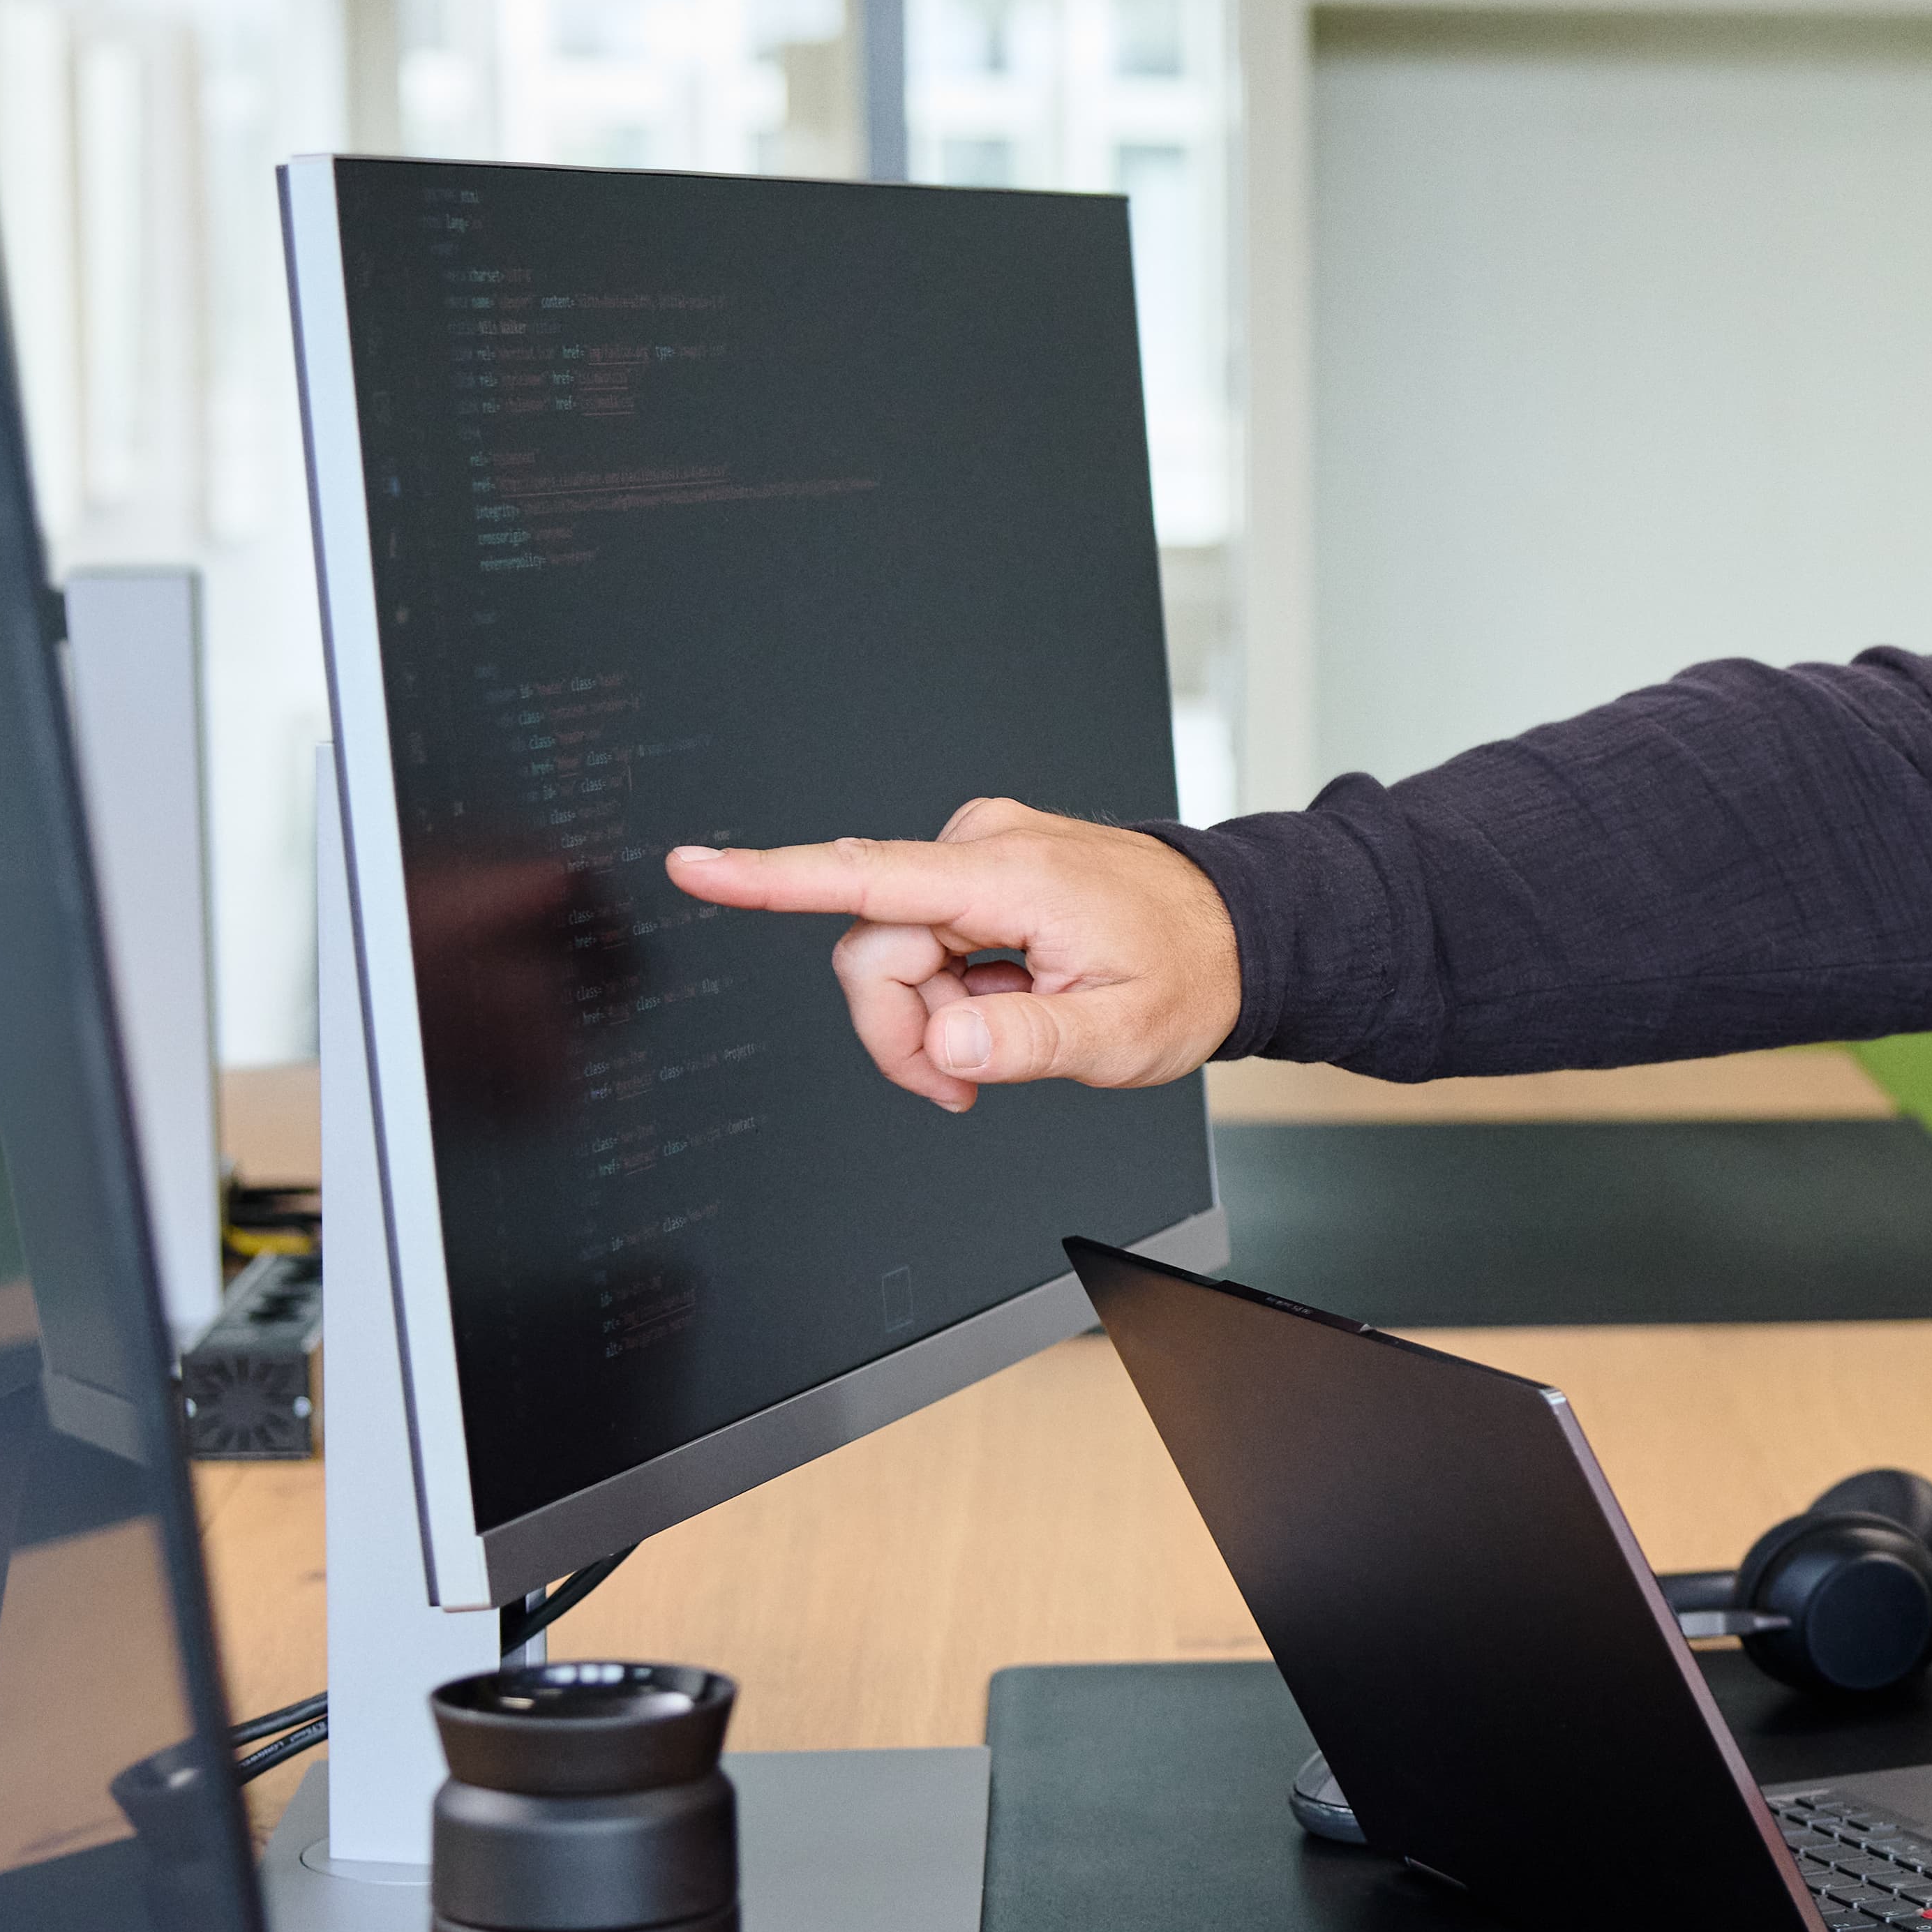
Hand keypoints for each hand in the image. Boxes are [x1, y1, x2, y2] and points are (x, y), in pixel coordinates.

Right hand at [660, 801, 1246, 1113]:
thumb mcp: (1123, 1037)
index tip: (695, 866)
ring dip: (930, 1015)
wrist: (1236, 932)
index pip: (869, 876)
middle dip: (901, 1029)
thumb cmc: (1188, 974)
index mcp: (1014, 876)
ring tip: (1005, 1039)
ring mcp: (983, 855)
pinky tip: (1006, 1002)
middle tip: (962, 1083)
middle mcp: (986, 848)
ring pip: (891, 953)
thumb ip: (1029, 1043)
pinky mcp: (982, 872)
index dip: (770, 878)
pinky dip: (951, 989)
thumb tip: (945, 1039)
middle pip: (872, 950)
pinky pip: (924, 940)